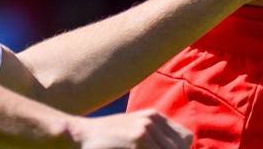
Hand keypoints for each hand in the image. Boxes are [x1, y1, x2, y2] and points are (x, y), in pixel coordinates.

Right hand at [66, 110, 191, 148]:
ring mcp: (145, 130)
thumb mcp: (133, 132)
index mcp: (154, 117)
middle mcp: (152, 120)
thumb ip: (154, 139)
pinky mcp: (137, 140)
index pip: (185, 139)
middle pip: (178, 148)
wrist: (78, 135)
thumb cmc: (106, 140)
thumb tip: (182, 146)